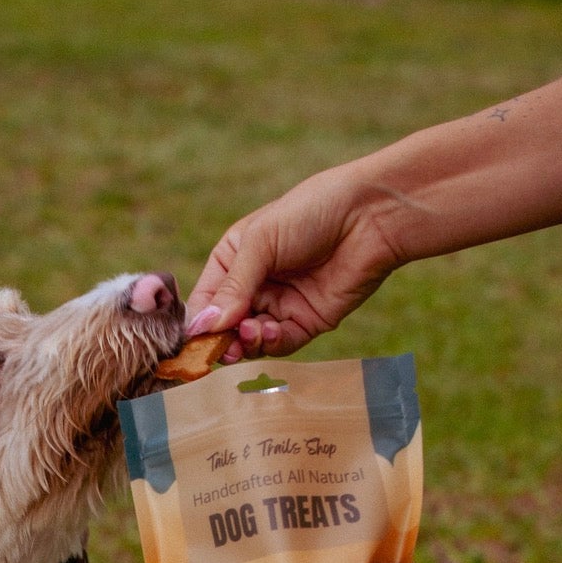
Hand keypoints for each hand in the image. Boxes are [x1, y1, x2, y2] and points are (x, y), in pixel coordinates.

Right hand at [184, 161, 399, 358]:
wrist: (370, 216)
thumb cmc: (311, 213)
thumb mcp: (261, 242)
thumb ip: (233, 287)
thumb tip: (203, 327)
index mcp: (235, 259)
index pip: (206, 299)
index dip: (198, 322)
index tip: (191, 340)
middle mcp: (255, 285)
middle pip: (225, 326)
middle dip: (220, 340)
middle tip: (218, 349)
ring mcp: (281, 305)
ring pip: (251, 340)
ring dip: (245, 343)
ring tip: (248, 334)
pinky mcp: (307, 321)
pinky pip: (282, 343)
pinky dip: (272, 343)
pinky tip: (271, 332)